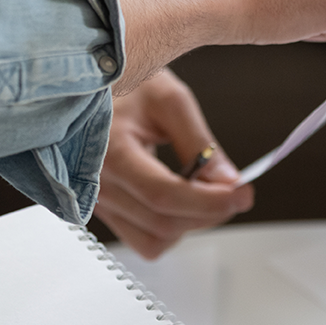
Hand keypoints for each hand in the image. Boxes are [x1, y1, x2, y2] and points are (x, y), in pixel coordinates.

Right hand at [93, 71, 252, 258]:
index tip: (242, 193)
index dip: (208, 201)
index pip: (163, 194)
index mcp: (109, 150)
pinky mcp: (101, 210)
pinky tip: (179, 199)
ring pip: (153, 241)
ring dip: (189, 223)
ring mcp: (95, 201)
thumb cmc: (122, 83)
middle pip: (163, 223)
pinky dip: (168, 228)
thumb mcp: (168, 99)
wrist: (84, 84)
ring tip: (205, 192)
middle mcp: (95, 184)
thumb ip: (199, 142)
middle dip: (209, 212)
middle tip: (237, 191)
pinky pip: (140, 238)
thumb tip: (228, 181)